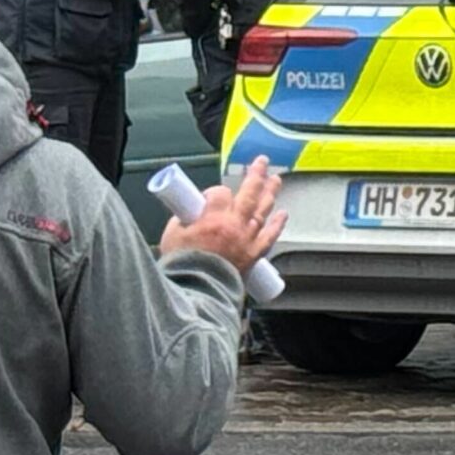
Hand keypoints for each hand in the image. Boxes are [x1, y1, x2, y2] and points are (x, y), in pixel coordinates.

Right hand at [159, 155, 286, 275]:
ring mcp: (247, 238)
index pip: (220, 193)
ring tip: (276, 180)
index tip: (210, 196)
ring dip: (270, 193)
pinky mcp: (254, 254)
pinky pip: (270, 236)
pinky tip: (283, 214)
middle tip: (261, 162)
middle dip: (256, 174)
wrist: (197, 292)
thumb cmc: (182, 267)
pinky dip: (277, 224)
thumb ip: (182, 220)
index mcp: (213, 218)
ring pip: (263, 210)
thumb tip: (188, 214)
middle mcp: (234, 224)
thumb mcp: (172, 237)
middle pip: (249, 193)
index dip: (215, 191)